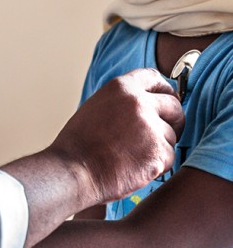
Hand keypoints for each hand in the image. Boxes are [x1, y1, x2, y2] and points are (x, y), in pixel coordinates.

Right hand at [52, 68, 180, 204]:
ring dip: (159, 146)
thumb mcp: (96, 107)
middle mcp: (138, 102)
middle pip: (173, 106)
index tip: (167, 99)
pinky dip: (157, 165)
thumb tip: (145, 104)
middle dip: (173, 120)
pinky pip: (169, 157)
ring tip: (132, 156)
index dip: (164, 90)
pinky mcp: (159, 151)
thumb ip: (122, 102)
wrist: (74, 170)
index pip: (154, 77)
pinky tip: (135, 167)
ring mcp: (150, 126)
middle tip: (160, 134)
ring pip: (171, 135)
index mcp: (120, 88)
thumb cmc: (78, 144)